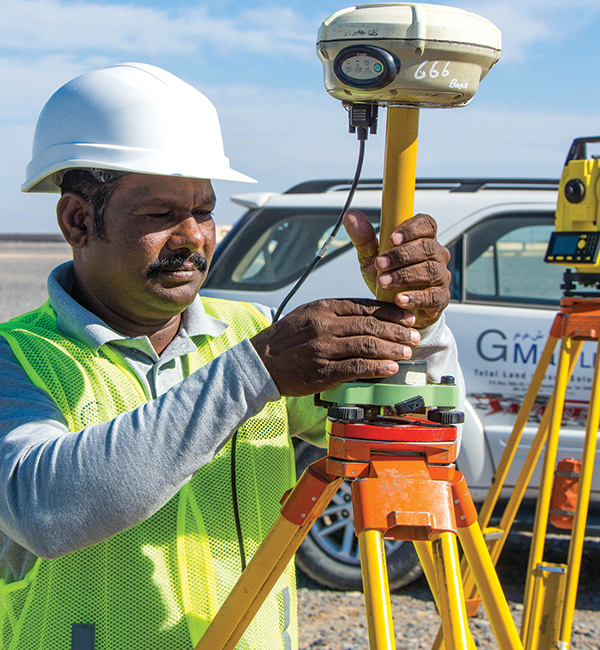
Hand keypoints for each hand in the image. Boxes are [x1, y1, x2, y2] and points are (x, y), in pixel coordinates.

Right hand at [251, 298, 419, 396]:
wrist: (260, 363)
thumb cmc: (286, 339)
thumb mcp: (307, 315)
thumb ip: (335, 314)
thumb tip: (367, 316)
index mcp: (323, 308)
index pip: (365, 307)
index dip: (390, 313)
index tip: (407, 318)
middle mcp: (324, 325)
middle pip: (370, 326)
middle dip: (397, 331)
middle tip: (414, 335)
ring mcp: (323, 349)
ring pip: (367, 346)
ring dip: (392, 349)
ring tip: (407, 352)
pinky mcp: (322, 372)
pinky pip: (356, 367)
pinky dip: (377, 367)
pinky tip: (390, 368)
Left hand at [343, 210, 450, 327]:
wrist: (396, 311)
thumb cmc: (388, 279)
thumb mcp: (372, 259)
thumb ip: (363, 239)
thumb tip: (351, 215)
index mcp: (421, 239)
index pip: (426, 224)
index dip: (411, 229)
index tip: (391, 239)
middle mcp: (436, 255)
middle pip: (427, 247)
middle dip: (401, 255)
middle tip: (380, 264)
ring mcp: (441, 277)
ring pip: (430, 270)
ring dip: (404, 275)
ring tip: (383, 283)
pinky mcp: (441, 299)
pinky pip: (433, 296)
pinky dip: (415, 297)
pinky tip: (400, 299)